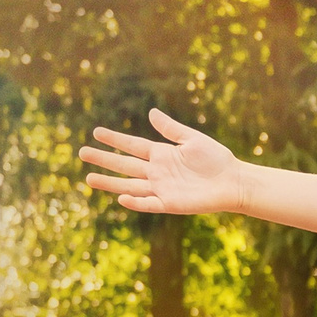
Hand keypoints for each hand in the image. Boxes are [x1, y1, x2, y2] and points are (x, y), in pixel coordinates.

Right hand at [80, 109, 251, 214]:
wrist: (235, 182)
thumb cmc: (217, 160)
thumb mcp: (192, 139)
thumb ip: (171, 128)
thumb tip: (150, 112)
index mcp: (162, 154)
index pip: (132, 145)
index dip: (115, 139)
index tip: (96, 132)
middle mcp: (158, 172)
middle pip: (125, 165)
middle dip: (104, 159)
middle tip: (81, 153)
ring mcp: (163, 188)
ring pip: (130, 186)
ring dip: (110, 183)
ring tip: (89, 178)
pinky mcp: (171, 203)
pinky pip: (150, 203)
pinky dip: (136, 202)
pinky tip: (121, 197)